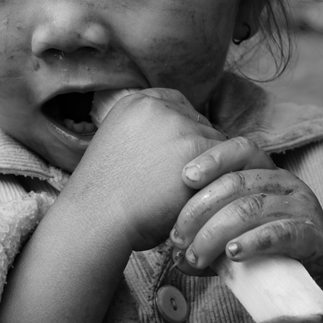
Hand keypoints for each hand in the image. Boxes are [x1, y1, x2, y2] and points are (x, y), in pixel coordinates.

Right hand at [75, 89, 224, 250]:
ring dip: (209, 168)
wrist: (97, 219)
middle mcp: (158, 107)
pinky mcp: (196, 147)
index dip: (182, 129)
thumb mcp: (119, 148)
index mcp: (135, 103)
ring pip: (215, 143)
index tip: (178, 153)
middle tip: (182, 182)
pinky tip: (198, 199)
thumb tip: (177, 145)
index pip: (176, 103)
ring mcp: (178, 124)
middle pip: (199, 123)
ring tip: (186, 194)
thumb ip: (147, 136)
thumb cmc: (104, 199)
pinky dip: (218, 181)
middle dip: (196, 150)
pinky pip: (226, 161)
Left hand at [170, 137, 322, 310]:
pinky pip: (280, 233)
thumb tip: (175, 252)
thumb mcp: (238, 239)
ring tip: (197, 255)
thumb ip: (210, 238)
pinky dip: (252, 241)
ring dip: (215, 232)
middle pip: (237, 183)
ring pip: (251, 208)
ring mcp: (302, 208)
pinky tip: (232, 253)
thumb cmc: (274, 255)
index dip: (212, 158)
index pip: (241, 150)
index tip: (185, 177)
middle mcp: (286, 184)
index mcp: (268, 174)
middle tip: (178, 238)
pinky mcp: (313, 237)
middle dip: (200, 209)